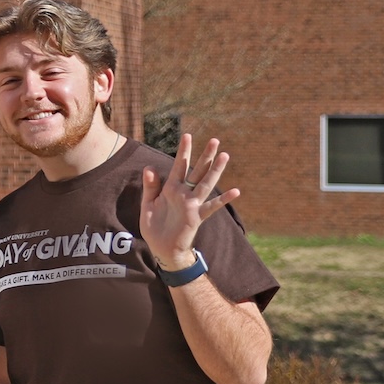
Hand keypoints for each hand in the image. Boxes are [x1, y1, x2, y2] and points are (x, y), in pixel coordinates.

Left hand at [140, 134, 238, 271]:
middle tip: (215, 140)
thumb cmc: (154, 226)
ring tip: (225, 156)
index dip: (183, 151)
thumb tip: (149, 167)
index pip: (178, 166)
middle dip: (205, 156)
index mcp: (170, 188)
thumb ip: (150, 186)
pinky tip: (236, 191)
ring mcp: (192, 204)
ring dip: (215, 170)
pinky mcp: (196, 216)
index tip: (188, 135)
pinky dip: (223, 200)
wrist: (161, 248)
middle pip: (196, 171)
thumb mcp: (148, 204)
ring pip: (206, 183)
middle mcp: (183, 193)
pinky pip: (211, 207)